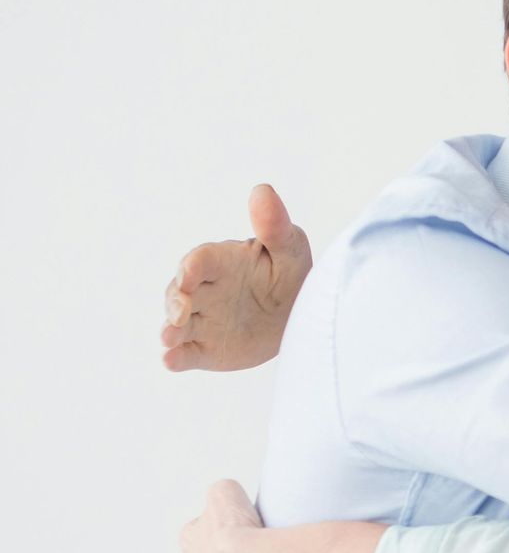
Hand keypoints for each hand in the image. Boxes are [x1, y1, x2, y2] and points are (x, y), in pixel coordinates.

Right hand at [161, 184, 311, 370]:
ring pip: (178, 324)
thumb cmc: (290, 272)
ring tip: (167, 338)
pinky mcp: (205, 348)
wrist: (297, 316)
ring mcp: (203, 320)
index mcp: (221, 262)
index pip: (200, 260)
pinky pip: (186, 353)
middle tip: (180, 312)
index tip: (189, 273)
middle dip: (176, 301)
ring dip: (170, 330)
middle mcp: (204, 290)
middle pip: (179, 292)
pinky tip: (170, 361)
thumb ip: (274, 225)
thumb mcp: (290, 248)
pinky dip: (176, 358)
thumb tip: (262, 190)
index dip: (192, 266)